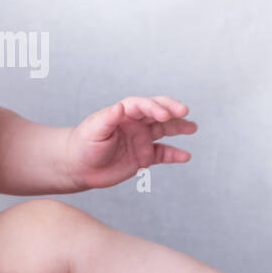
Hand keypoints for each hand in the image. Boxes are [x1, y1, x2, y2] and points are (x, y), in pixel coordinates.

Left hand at [64, 96, 196, 189]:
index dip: (155, 107)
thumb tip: (120, 105)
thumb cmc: (83, 145)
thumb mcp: (94, 130)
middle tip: (185, 111)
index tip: (164, 114)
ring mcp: (142, 139)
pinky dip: (175, 154)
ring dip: (179, 128)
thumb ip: (108, 118)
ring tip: (192, 128)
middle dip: (172, 111)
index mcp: (124, 113)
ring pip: (165, 130)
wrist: (78, 167)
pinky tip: (185, 156)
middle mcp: (136, 123)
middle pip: (158, 113)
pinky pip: (163, 153)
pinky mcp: (144, 156)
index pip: (143, 105)